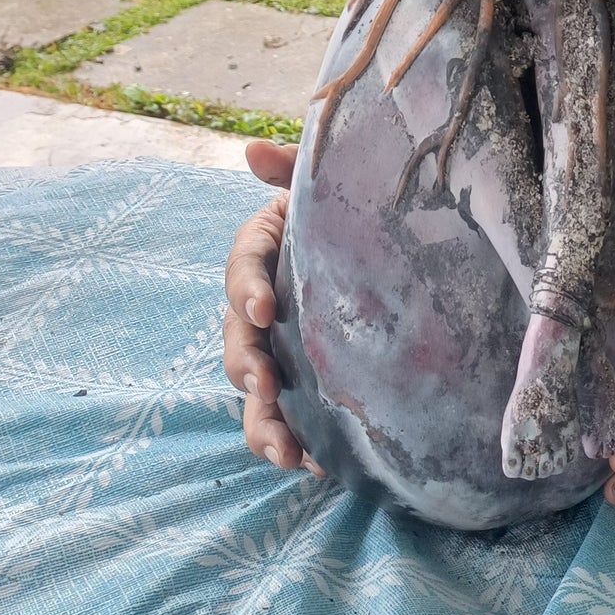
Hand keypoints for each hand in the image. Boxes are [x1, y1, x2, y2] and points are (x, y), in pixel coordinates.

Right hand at [222, 139, 321, 473]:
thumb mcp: (319, 185)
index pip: (241, 269)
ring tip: (285, 450)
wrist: (379, 243)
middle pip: (236, 343)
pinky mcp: (298, 383)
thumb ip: (292, 168)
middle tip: (266, 386)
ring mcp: (274, 349)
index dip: (246, 289)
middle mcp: (256, 307)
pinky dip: (295, 441)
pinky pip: (285, 417)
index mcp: (260, 252)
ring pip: (253, 393)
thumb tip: (251, 150)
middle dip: (247, 369)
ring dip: (262, 422)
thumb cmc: (342, 207)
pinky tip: (316, 464)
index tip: (263, 309)